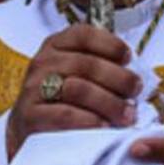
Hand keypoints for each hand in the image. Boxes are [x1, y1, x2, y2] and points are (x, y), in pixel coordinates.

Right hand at [6, 24, 140, 160]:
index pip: (83, 34)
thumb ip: (99, 68)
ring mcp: (33, 89)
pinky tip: (103, 126)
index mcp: (55, 46)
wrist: (27, 130)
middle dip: (118, 78)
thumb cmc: (60, 100)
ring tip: (127, 115)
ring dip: (109, 102)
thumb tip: (135, 75)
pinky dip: (89, 120)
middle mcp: (42, 63)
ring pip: (78, 89)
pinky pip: (65, 115)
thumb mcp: (75, 75)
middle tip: (135, 91)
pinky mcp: (30, 116)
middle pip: (85, 63)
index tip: (128, 58)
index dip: (110, 44)